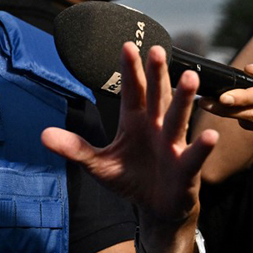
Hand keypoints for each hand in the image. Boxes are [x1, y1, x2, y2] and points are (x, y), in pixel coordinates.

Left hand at [42, 44, 216, 252]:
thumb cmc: (130, 178)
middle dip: (157, 73)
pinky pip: (194, 155)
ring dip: (183, 99)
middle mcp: (156, 126)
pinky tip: (209, 135)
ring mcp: (173, 145)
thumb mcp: (98, 165)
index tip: (126, 45)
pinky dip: (202, 146)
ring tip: (189, 77)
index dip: (129, 70)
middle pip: (156, 96)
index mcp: (135, 121)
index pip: (132, 91)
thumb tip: (43, 135)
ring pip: (177, 118)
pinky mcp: (186, 168)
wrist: (156, 207)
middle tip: (157, 50)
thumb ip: (74, 148)